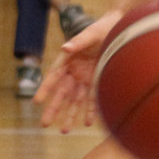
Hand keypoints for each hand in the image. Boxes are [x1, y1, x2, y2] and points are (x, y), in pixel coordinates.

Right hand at [37, 11, 118, 132]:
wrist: (121, 29)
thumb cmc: (102, 28)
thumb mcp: (91, 33)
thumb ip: (79, 41)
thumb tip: (65, 48)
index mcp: (68, 58)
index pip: (54, 76)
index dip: (45, 89)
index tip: (37, 101)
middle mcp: (74, 71)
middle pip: (62, 93)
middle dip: (53, 109)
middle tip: (44, 124)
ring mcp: (86, 78)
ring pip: (76, 100)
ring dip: (70, 115)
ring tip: (64, 131)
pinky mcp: (98, 82)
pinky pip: (93, 99)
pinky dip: (91, 111)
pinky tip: (88, 123)